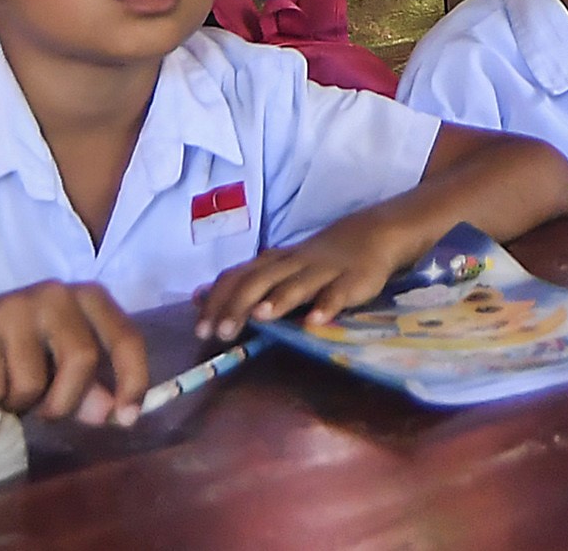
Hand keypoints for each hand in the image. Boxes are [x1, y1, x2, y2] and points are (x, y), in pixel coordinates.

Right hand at [0, 282, 148, 421]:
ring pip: (31, 383)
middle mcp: (56, 294)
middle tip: (48, 412)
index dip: (133, 381)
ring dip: (21, 402)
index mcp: (89, 298)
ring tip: (11, 383)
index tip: (126, 419)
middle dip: (67, 401)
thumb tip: (108, 413)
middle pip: (82, 358)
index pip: (126, 337)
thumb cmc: (28, 349)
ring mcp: (14, 306)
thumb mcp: (66, 367)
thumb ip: (94, 388)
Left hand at [196, 206, 427, 338]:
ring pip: (297, 283)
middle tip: (222, 333)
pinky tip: (316, 321)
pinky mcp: (351, 280)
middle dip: (239, 305)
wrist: (369, 235)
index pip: (237, 277)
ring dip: (279, 299)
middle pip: (261, 281)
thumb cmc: (314, 261)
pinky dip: (327, 305)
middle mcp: (292, 264)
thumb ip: (242, 283)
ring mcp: (322, 271)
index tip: (200, 327)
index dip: (218, 300)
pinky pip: (338, 293)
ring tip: (261, 316)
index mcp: (272, 262)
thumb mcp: (276, 268)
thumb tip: (198, 298)